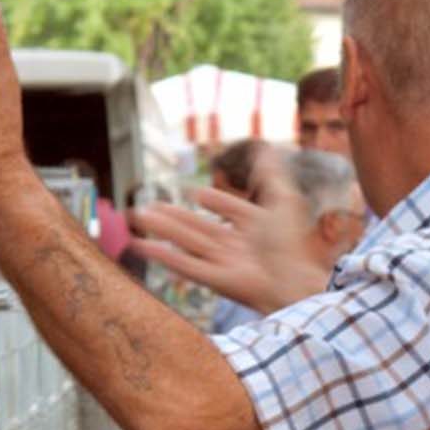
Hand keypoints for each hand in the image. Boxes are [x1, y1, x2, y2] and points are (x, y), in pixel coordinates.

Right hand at [131, 163, 329, 313]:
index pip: (231, 210)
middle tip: (149, 205)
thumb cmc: (290, 244)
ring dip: (162, 229)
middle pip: (198, 227)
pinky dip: (163, 255)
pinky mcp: (213, 280)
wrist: (290, 281)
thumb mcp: (283, 199)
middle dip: (173, 216)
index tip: (197, 193)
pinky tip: (143, 245)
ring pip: (186, 242)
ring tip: (139, 216)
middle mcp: (237, 245)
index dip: (216, 201)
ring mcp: (223, 263)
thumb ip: (270, 173)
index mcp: (256, 227)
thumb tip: (265, 148)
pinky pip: (184, 265)